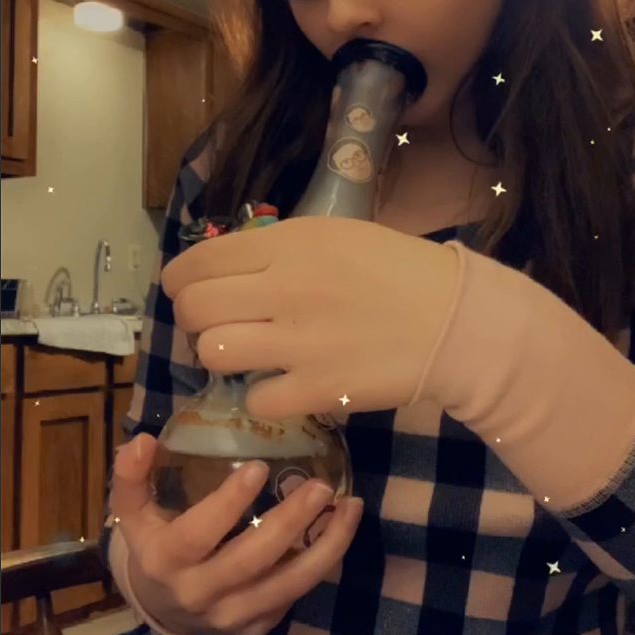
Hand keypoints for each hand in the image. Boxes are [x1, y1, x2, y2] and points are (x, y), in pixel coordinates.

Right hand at [111, 434, 363, 634]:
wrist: (162, 607)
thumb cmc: (155, 543)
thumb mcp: (133, 512)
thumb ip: (133, 476)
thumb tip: (143, 441)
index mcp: (165, 561)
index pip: (198, 535)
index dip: (228, 503)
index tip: (259, 467)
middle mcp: (198, 594)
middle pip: (251, 561)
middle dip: (291, 522)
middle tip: (322, 486)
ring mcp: (230, 617)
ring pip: (287, 586)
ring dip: (325, 546)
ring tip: (350, 508)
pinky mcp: (254, 630)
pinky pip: (293, 597)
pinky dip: (321, 565)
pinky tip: (340, 532)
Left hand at [162, 217, 459, 420]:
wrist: (456, 322)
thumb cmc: (399, 270)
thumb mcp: (337, 236)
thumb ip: (280, 248)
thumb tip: (228, 265)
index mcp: (291, 244)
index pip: (201, 260)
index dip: (179, 278)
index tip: (181, 288)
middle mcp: (285, 288)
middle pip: (196, 308)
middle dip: (194, 317)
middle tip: (214, 322)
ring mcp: (299, 343)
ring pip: (214, 352)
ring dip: (222, 354)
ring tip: (244, 352)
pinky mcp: (316, 389)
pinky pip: (256, 399)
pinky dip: (263, 394)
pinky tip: (282, 383)